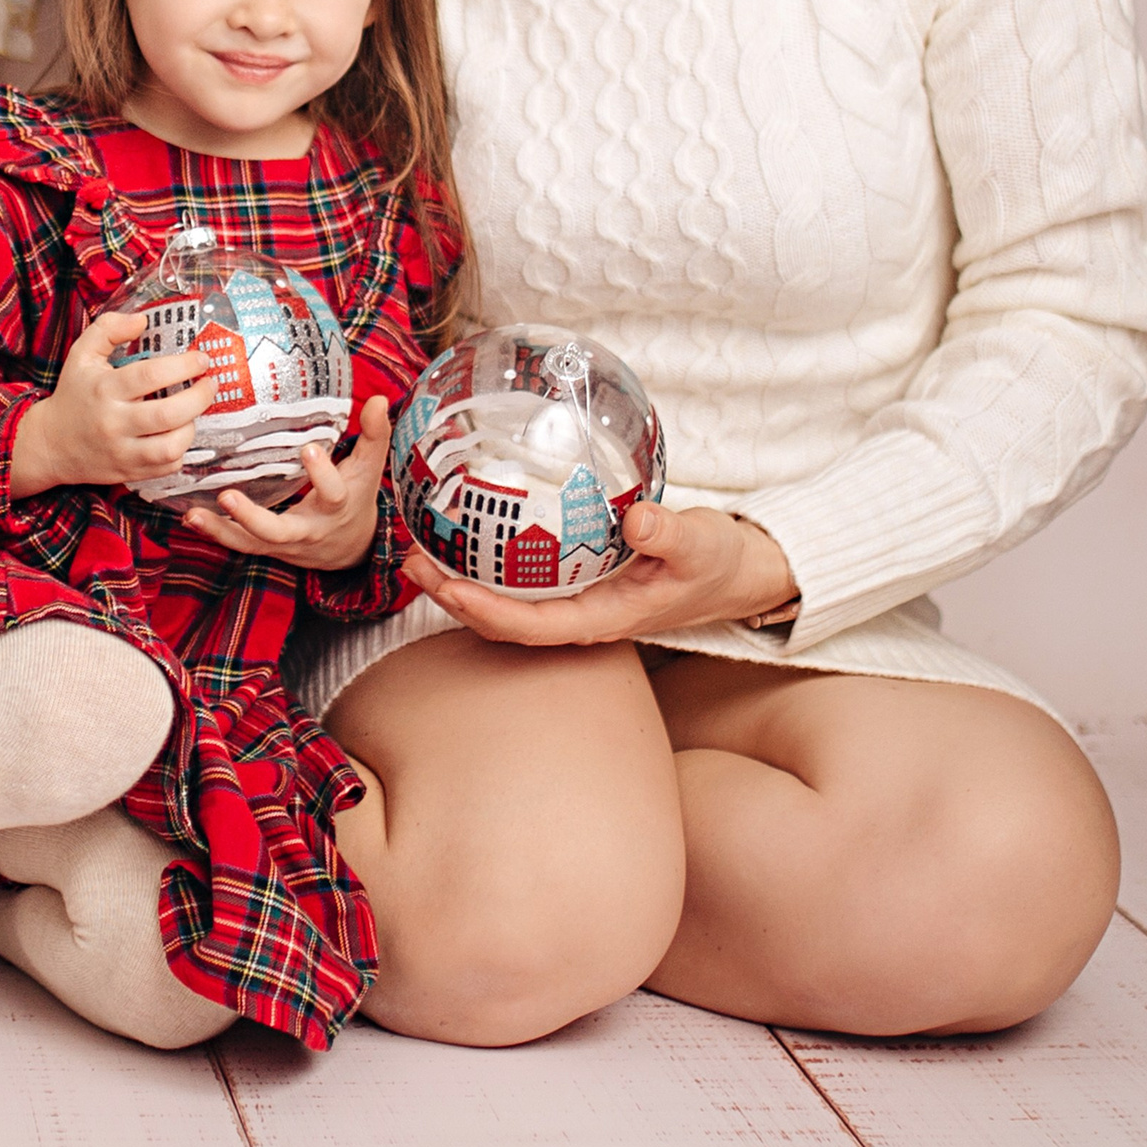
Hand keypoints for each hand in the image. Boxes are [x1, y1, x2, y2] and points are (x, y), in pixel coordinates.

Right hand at [9, 312, 213, 500]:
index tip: (202, 359)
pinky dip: (180, 451)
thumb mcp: (82, 354)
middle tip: (210, 384)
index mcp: (104, 389)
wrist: (51, 444)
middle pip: (168, 414)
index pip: (150, 375)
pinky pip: (167, 468)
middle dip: (199, 397)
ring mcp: (122, 452)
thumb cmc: (74, 393)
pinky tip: (178, 434)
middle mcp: (114, 422)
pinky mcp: (129, 473)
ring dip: (192, 428)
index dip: (184, 366)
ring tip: (193, 412)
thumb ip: (109, 329)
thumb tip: (143, 320)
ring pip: (171, 448)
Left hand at [181, 397, 390, 572]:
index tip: (309, 448)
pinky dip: (215, 533)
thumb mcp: (369, 468)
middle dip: (253, 517)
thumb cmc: (357, 497)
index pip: (333, 493)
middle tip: (228, 495)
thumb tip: (381, 399)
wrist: (352, 548)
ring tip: (195, 514)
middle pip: (279, 530)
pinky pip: (239, 544)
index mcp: (337, 506)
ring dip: (222, 529)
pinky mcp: (267, 548)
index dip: (322, 474)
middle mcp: (308, 530)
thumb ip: (375, 435)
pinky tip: (190, 517)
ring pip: (251, 543)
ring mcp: (284, 543)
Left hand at [409, 501, 797, 645]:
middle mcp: (581, 617)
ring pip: (505, 602)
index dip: (486, 612)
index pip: (531, 627)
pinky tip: (463, 534)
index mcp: (603, 619)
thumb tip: (638, 519)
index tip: (447, 586)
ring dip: (459, 581)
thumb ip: (671, 534)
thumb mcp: (702, 543)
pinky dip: (486, 563)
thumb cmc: (718, 562)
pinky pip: (520, 580)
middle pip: (502, 620)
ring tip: (417, 550)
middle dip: (452, 596)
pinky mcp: (575, 581)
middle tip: (410, 560)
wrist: (735, 570)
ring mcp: (576, 602)